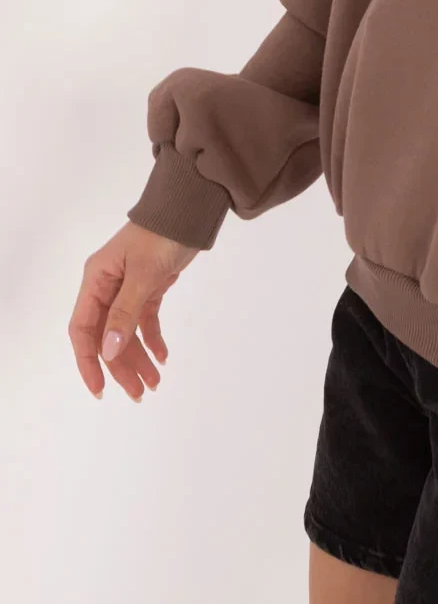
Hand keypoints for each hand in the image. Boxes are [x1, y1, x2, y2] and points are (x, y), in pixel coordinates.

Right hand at [69, 220, 199, 400]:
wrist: (188, 210)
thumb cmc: (161, 235)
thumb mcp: (142, 274)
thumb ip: (125, 313)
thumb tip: (108, 350)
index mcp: (96, 281)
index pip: (84, 330)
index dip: (88, 362)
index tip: (100, 388)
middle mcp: (107, 287)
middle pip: (108, 337)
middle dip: (121, 366)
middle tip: (139, 393)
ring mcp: (128, 288)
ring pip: (127, 333)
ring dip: (139, 358)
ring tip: (155, 384)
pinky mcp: (149, 288)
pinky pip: (146, 320)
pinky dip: (153, 339)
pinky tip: (163, 357)